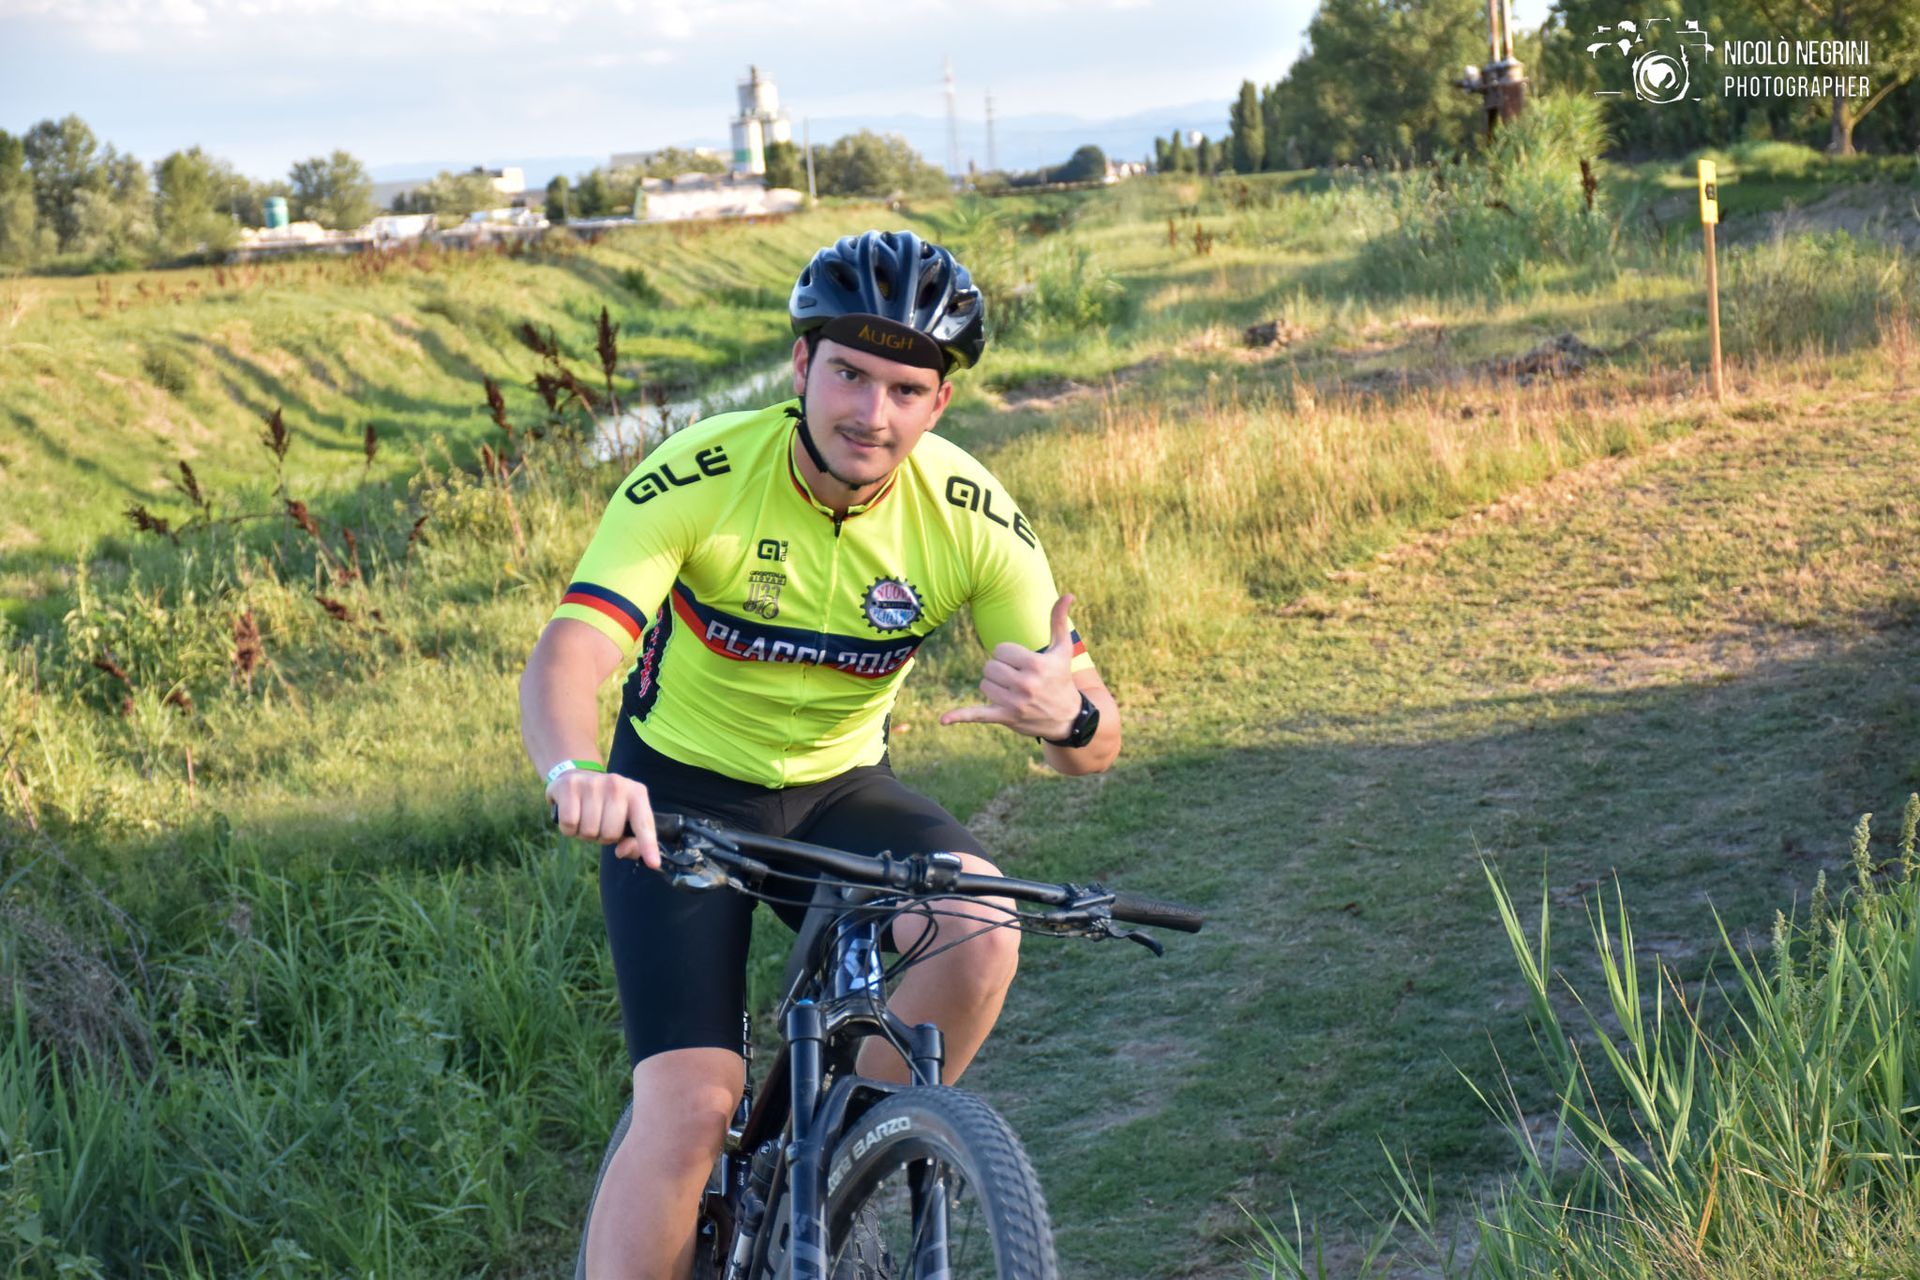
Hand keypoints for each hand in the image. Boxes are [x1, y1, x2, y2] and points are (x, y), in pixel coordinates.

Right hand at [547, 769, 659, 866]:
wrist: (577, 777)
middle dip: (603, 836)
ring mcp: (593, 783)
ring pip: (589, 831)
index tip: (653, 863)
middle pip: (610, 834)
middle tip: (599, 822)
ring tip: (586, 817)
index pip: (644, 824)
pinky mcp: (570, 785)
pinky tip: (573, 814)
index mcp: (637, 794)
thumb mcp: (624, 820)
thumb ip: (632, 842)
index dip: (648, 846)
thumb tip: (622, 851)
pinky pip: (569, 824)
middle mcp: (617, 785)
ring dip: (585, 832)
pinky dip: (568, 828)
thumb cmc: (605, 806)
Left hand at [939, 593, 1082, 739]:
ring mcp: (1015, 703)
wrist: (1067, 717)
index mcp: (1035, 664)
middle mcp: (1025, 684)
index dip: (1008, 655)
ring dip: (994, 686)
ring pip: (984, 684)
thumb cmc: (1061, 678)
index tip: (1022, 664)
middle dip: (1000, 670)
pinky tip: (943, 720)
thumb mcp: (1062, 649)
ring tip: (1014, 692)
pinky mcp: (1006, 717)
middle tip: (1018, 678)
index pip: (1000, 650)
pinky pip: (978, 714)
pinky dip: (960, 716)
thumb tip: (1068, 595)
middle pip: (990, 666)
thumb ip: (1059, 620)